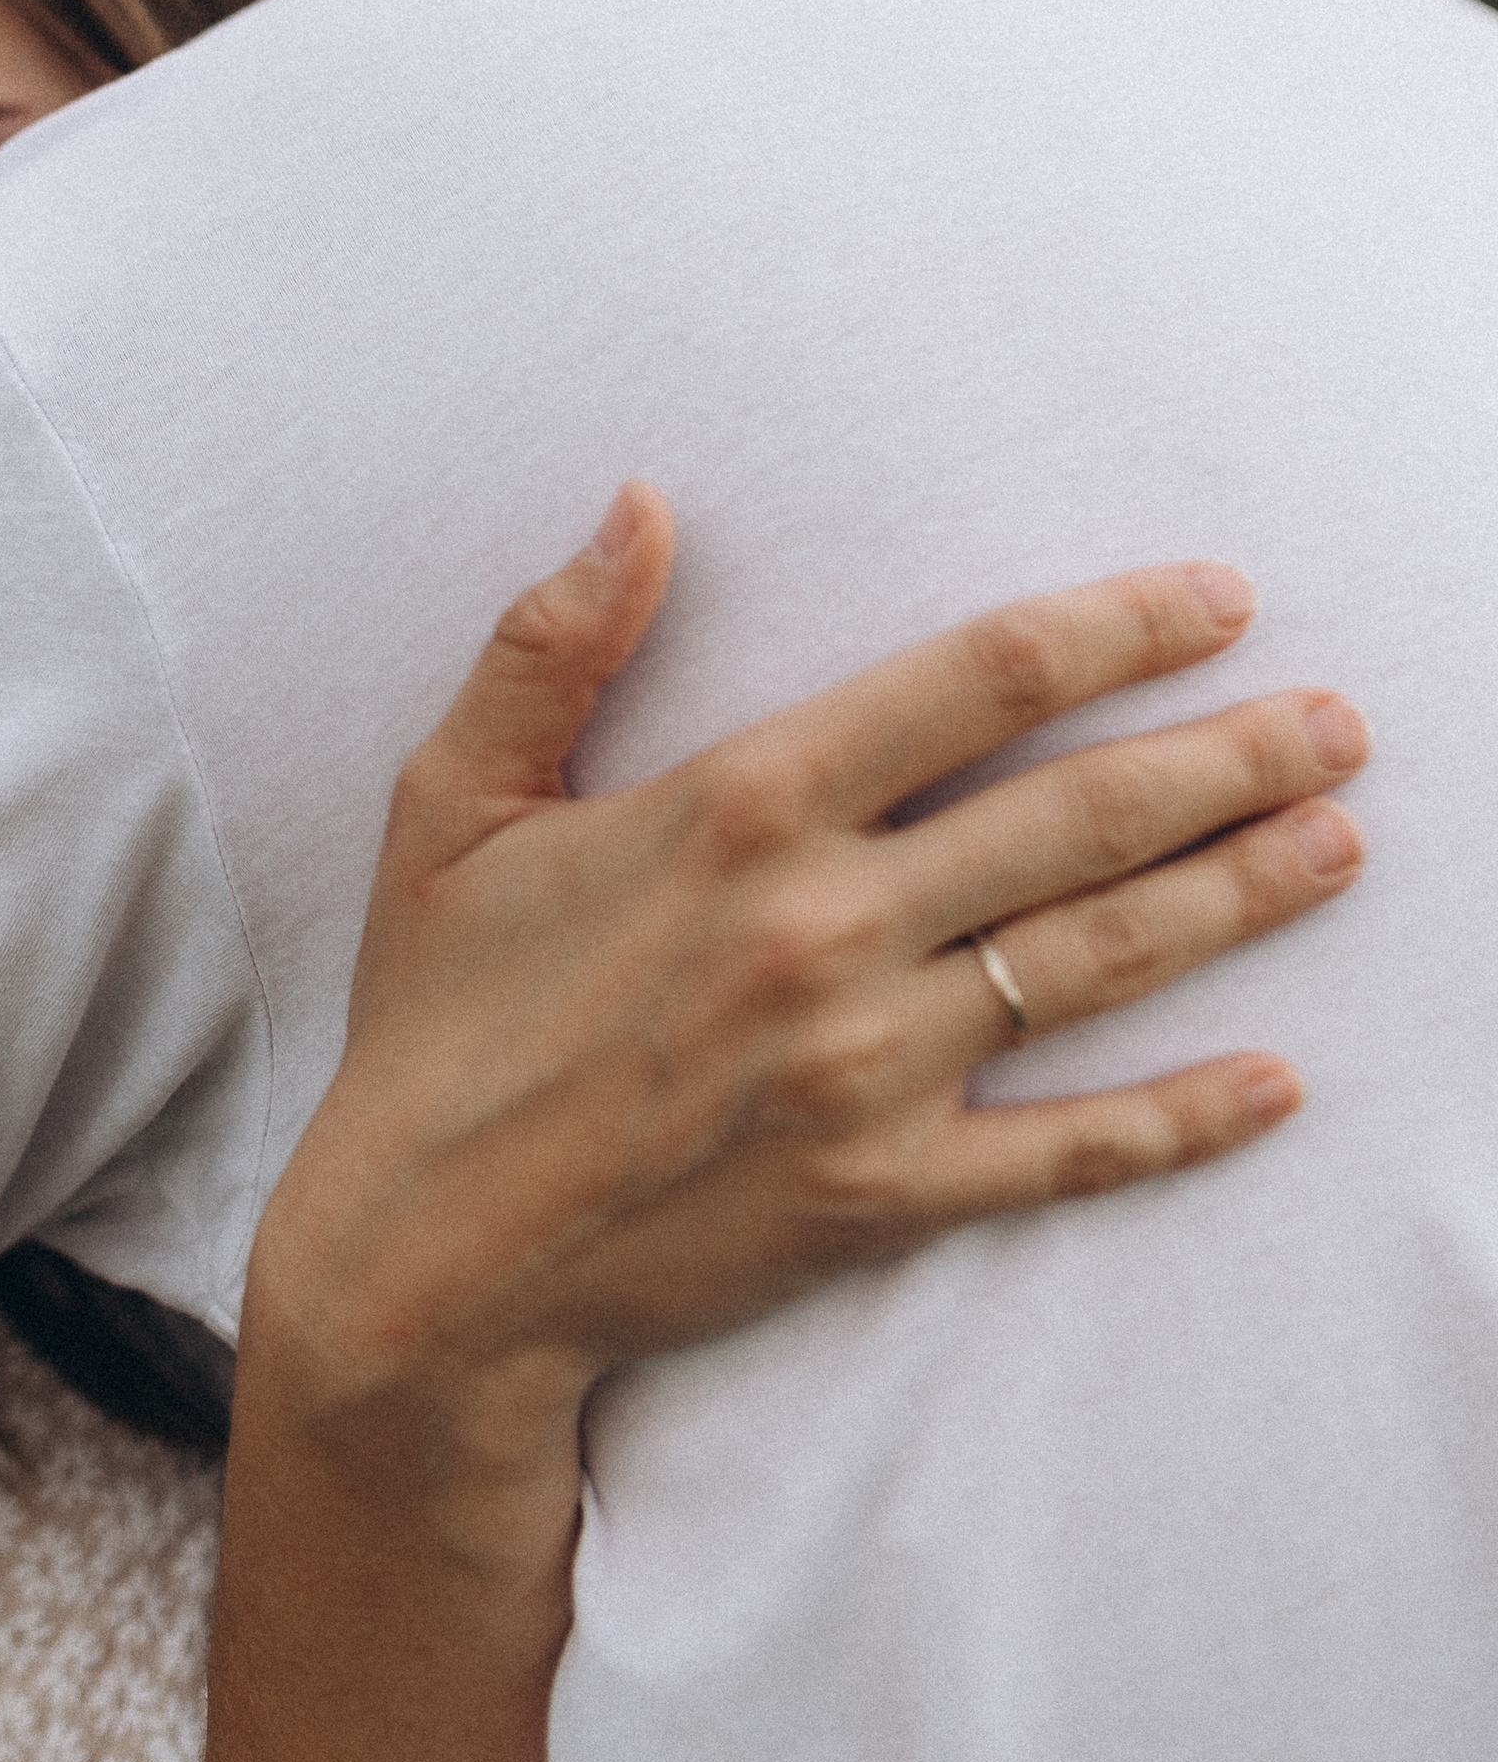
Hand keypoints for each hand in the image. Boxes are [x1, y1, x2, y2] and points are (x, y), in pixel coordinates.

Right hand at [249, 489, 1364, 1546]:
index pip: (977, 681)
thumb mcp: (450, 803)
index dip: (1117, 629)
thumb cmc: (435, 1017)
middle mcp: (823, 927)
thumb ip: (550, 642)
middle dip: (1229, 757)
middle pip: (1078, 814)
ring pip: (1096, 962)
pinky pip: (1066, 1154)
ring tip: (1339, 843)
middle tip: (1339, 722)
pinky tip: (1275, 1084)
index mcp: (735, 808)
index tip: (1216, 601)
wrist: (422, 1260)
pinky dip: (1182, 1121)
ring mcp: (864, 1069)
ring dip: (1236, 896)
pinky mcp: (879, 1194)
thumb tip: (640, 501)